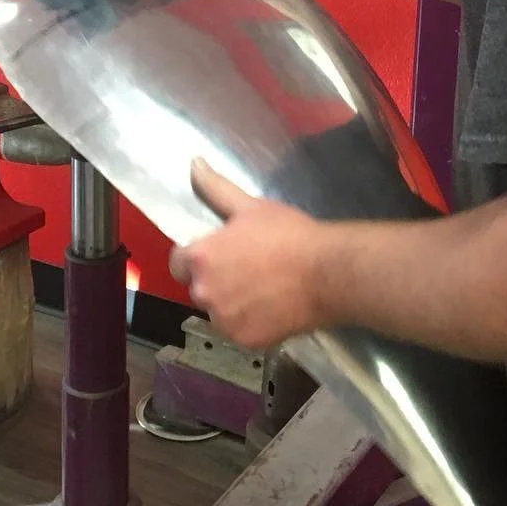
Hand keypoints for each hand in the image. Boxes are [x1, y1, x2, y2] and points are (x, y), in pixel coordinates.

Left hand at [170, 160, 328, 350]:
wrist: (327, 273)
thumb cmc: (288, 234)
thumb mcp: (250, 206)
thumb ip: (215, 188)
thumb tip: (193, 164)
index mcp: (201, 258)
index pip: (179, 262)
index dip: (197, 256)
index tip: (222, 253)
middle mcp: (204, 293)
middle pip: (199, 287)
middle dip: (216, 279)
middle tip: (248, 268)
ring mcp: (224, 321)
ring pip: (219, 311)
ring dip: (231, 302)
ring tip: (263, 288)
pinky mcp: (245, 341)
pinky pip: (239, 330)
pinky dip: (250, 321)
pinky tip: (272, 307)